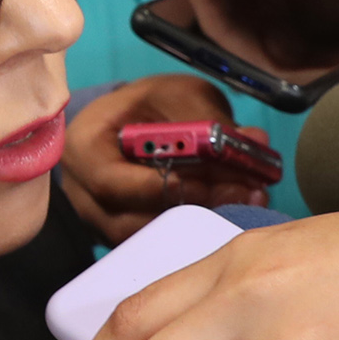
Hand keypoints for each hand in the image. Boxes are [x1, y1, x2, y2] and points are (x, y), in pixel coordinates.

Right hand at [62, 75, 272, 244]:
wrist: (133, 122)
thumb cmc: (148, 106)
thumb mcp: (176, 95)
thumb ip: (209, 119)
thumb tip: (254, 141)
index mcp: (84, 149)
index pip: (112, 183)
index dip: (161, 186)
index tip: (209, 180)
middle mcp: (84, 193)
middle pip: (132, 219)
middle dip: (192, 208)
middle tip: (245, 192)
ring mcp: (103, 223)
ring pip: (150, 239)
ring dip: (201, 222)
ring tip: (247, 200)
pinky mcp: (128, 238)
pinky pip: (160, 245)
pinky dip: (197, 231)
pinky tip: (234, 210)